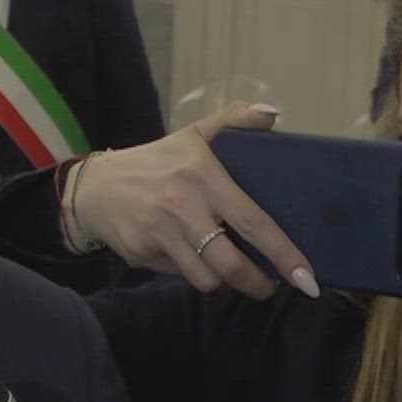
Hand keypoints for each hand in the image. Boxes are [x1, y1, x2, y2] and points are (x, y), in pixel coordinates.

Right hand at [69, 102, 318, 299]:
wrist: (95, 186)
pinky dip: (190, 272)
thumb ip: (233, 119)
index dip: (283, 254)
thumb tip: (272, 114)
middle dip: (257, 284)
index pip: (253, 222)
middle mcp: (181, 207)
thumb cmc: (154, 162)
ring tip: (231, 274)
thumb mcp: (192, 135)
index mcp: (202, 177)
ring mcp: (158, 233)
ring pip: (205, 279)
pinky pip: (179, 275)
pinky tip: (190, 258)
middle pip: (230, 263)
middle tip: (269, 287)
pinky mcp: (141, 253)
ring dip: (223, 282)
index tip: (306, 278)